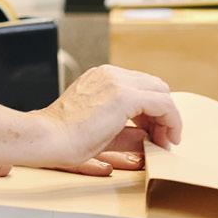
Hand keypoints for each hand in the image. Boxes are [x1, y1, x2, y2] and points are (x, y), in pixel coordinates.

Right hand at [0, 65, 182, 176]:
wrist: (46, 138)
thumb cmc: (63, 139)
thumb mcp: (102, 132)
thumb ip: (126, 132)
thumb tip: (147, 138)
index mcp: (102, 78)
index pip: (140, 87)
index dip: (152, 111)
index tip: (154, 134)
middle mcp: (111, 74)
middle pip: (155, 86)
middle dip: (163, 114)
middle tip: (162, 139)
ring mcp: (117, 82)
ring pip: (162, 93)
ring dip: (168, 118)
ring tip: (165, 142)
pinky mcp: (124, 96)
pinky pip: (163, 104)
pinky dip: (171, 121)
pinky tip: (167, 139)